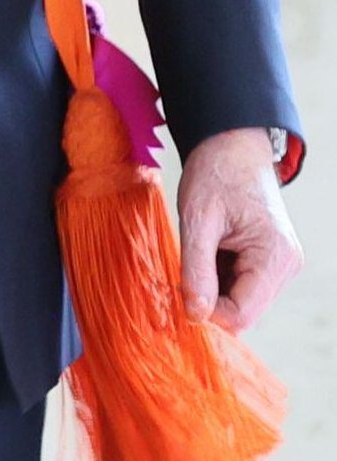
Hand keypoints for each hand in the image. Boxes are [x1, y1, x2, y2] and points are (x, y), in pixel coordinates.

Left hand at [178, 127, 302, 335]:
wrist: (231, 144)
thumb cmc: (215, 173)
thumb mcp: (197, 220)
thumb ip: (196, 269)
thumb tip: (194, 316)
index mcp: (275, 257)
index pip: (241, 314)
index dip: (206, 314)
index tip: (174, 296)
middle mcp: (285, 266)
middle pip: (242, 310)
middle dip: (207, 300)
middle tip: (177, 273)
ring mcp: (278, 264)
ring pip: (238, 299)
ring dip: (210, 287)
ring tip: (194, 253)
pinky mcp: (267, 259)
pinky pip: (238, 284)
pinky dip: (215, 276)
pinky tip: (203, 252)